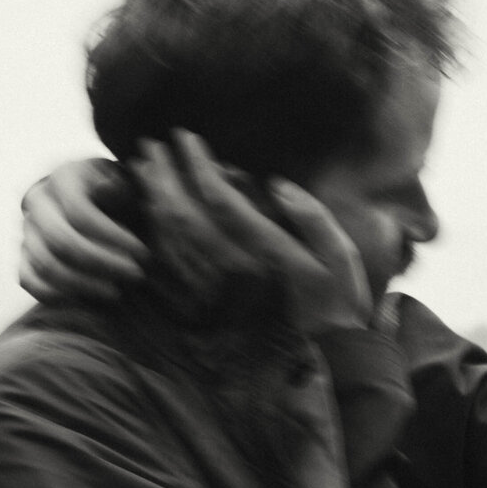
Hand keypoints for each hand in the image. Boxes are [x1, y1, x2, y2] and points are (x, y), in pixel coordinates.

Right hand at [20, 159, 147, 302]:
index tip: (142, 253)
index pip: (80, 213)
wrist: (105, 204)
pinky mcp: (25, 256)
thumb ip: (119, 188)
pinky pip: (30, 281)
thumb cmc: (124, 196)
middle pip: (62, 241)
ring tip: (117, 291)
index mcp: (63, 177)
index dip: (113, 237)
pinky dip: (56, 295)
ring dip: (84, 284)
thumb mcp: (128, 184)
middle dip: (103, 263)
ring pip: (46, 264)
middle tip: (135, 275)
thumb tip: (105, 187)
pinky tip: (88, 300)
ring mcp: (27, 230)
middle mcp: (38, 202)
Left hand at [130, 130, 372, 334]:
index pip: (221, 202)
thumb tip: (276, 184)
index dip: (198, 166)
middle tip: (152, 145)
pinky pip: (175, 262)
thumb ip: (313, 218)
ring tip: (145, 169)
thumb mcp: (341, 255)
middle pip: (185, 217)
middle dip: (164, 176)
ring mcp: (220, 287)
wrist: (330, 350)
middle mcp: (237, 269)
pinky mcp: (213, 300)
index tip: (186, 137)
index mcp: (268, 252)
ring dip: (154, 200)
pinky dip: (158, 231)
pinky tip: (154, 210)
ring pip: (173, 239)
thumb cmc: (339, 295)